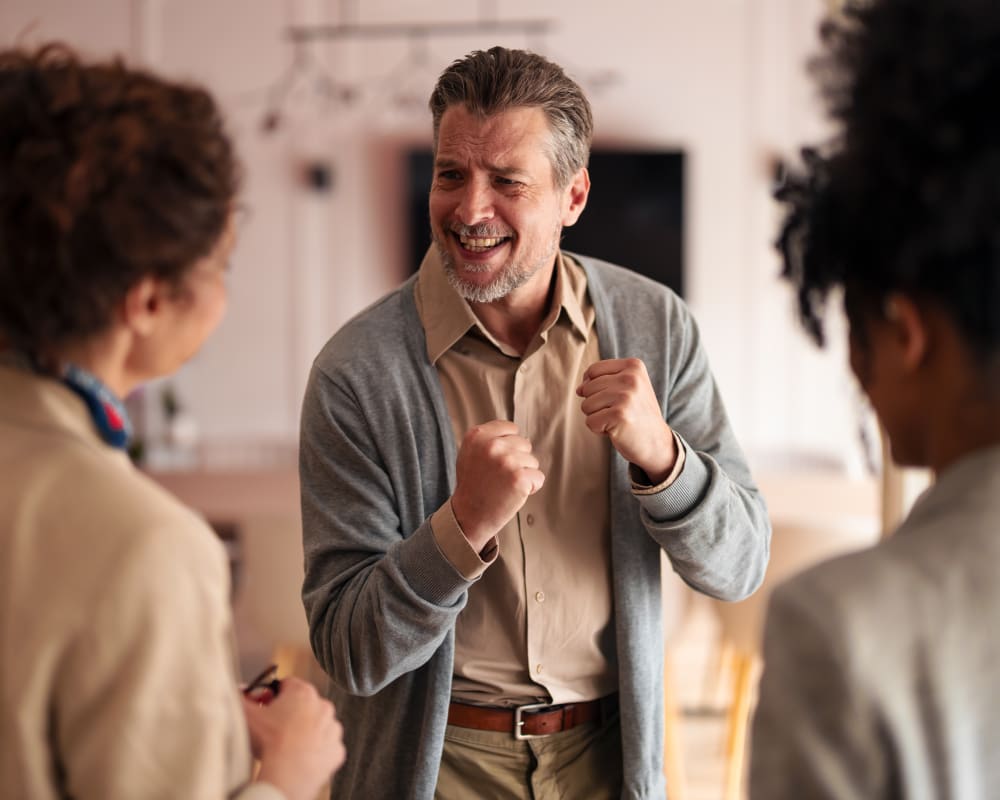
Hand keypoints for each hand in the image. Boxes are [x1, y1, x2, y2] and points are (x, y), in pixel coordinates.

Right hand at [242, 676, 345, 799]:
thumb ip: (241, 698)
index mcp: (303, 692)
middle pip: (304, 704)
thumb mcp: (247, 715)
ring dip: (305, 732)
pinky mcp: (337, 750)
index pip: (287, 684)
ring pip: (317, 725)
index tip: (265, 705)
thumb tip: (237, 690)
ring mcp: (333, 729)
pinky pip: (325, 747)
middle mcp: (323, 706)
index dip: (273, 695)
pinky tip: (300, 757)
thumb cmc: (269, 742)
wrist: (288, 774)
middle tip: (273, 727)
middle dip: (290, 713)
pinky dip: (315, 751)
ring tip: (287, 745)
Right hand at [450, 420, 545, 550]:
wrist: (468, 515)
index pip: (511, 428)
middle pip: (524, 444)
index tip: (498, 461)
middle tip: (499, 477)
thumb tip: (517, 433)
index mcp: (478, 435)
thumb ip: (489, 439)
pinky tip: (513, 494)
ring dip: (523, 475)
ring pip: (532, 461)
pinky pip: (538, 477)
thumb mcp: (470, 453)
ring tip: (504, 486)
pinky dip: (531, 488)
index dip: (509, 446)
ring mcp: (506, 460)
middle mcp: (492, 444)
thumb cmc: (472, 485)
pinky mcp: (519, 478)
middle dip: (517, 460)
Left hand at [577, 358, 676, 483]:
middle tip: (619, 412)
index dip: (594, 387)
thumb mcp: (627, 387)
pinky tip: (616, 430)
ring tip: (618, 420)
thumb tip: (579, 389)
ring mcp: (625, 396)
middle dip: (597, 405)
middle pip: (587, 388)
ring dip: (597, 417)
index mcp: (634, 366)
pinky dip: (599, 430)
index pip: (593, 370)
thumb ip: (602, 380)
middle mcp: (631, 377)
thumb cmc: (637, 414)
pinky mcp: (619, 415)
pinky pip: (590, 422)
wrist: (657, 442)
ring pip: (586, 405)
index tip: (613, 398)